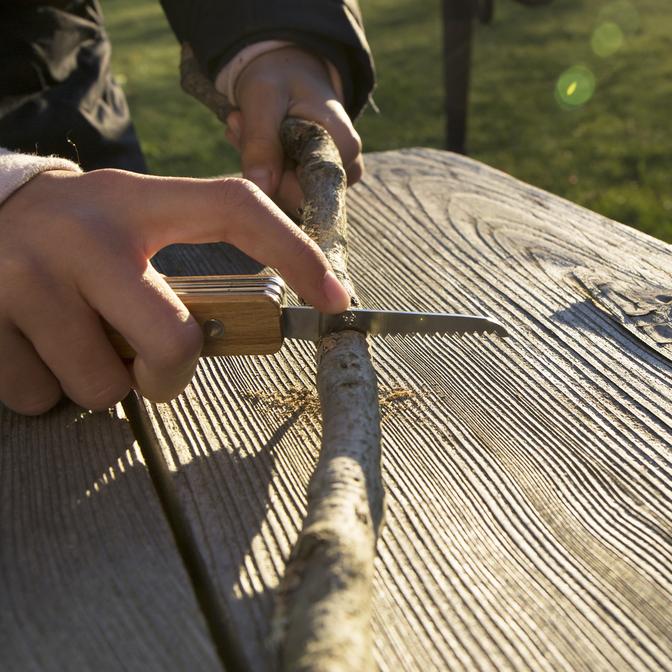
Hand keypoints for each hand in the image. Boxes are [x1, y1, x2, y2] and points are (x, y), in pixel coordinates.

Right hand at [0, 169, 349, 414]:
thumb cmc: (74, 231)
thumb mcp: (128, 222)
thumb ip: (180, 266)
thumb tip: (240, 330)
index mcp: (138, 202)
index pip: (235, 209)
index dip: (294, 252)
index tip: (336, 298)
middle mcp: (86, 234)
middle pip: (172, 343)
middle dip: (168, 374)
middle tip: (146, 362)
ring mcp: (28, 276)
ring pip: (102, 386)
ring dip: (99, 379)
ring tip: (74, 336)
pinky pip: (39, 397)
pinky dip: (44, 387)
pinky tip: (30, 343)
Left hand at [224, 46, 363, 213]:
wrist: (288, 70)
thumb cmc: (280, 77)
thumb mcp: (263, 100)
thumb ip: (261, 144)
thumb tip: (261, 190)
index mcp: (343, 147)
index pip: (304, 192)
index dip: (269, 175)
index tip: (245, 132)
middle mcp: (346, 169)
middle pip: (294, 197)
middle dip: (260, 165)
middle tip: (239, 122)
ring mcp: (333, 179)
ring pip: (285, 195)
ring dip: (256, 164)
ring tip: (245, 124)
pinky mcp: (317, 182)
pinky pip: (283, 190)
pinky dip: (262, 168)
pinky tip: (254, 139)